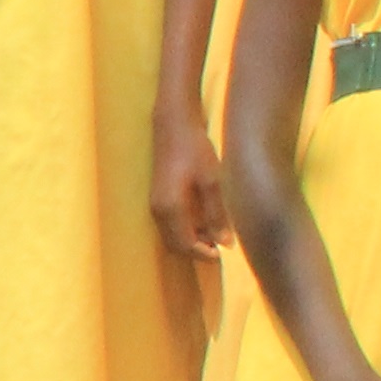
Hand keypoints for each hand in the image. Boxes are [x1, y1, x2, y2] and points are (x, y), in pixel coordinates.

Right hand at [147, 107, 227, 260]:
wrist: (173, 126)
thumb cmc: (194, 150)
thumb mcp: (212, 182)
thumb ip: (216, 215)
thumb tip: (225, 243)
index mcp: (170, 209)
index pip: (185, 245)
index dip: (204, 254)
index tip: (223, 254)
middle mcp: (158, 211)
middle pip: (175, 246)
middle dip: (196, 251)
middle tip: (219, 248)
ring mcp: (155, 205)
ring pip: (171, 237)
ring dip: (191, 241)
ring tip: (215, 235)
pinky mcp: (158, 199)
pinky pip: (169, 226)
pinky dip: (185, 231)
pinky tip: (203, 221)